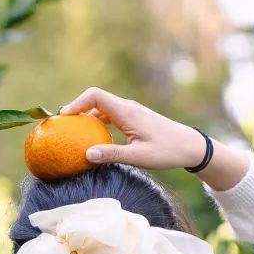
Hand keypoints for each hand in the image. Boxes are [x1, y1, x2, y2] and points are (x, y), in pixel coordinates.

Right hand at [58, 86, 205, 170]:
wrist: (191, 146)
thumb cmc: (168, 152)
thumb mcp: (139, 158)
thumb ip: (112, 155)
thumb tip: (87, 155)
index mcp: (127, 112)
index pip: (96, 96)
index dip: (77, 103)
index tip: (64, 117)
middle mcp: (128, 107)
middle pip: (96, 98)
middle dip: (77, 108)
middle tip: (62, 124)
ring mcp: (131, 112)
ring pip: (102, 107)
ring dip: (87, 116)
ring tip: (73, 131)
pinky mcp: (134, 118)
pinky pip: (110, 115)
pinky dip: (98, 122)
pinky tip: (93, 138)